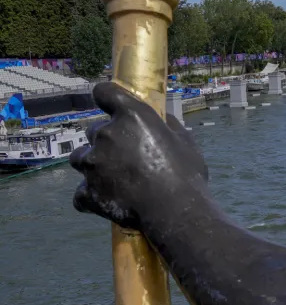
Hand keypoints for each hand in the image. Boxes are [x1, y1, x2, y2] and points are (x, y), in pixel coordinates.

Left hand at [71, 82, 208, 229]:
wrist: (175, 212)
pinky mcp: (87, 191)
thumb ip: (167, 125)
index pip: (105, 92)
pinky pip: (80, 192)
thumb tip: (160, 118)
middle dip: (106, 140)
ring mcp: (92, 163)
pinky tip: (105, 199)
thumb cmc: (186, 173)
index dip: (107, 97)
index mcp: (131, 116)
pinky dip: (90, 195)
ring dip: (92, 163)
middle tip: (126, 155)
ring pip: (80, 157)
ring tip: (112, 177)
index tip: (111, 105)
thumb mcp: (185, 141)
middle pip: (93, 129)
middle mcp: (106, 134)